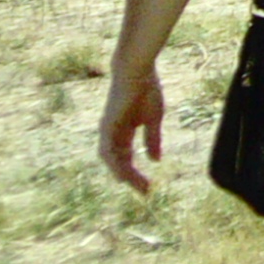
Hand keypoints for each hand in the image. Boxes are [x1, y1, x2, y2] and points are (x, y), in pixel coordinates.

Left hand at [99, 62, 164, 192]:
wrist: (136, 71)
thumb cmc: (146, 90)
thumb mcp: (153, 119)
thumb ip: (153, 139)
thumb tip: (154, 160)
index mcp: (123, 132)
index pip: (127, 158)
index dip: (137, 173)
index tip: (149, 186)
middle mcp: (112, 134)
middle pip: (119, 163)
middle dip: (132, 178)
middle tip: (146, 191)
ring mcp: (108, 131)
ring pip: (112, 160)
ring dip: (124, 175)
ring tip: (140, 186)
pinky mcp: (108, 126)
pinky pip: (109, 150)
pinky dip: (116, 164)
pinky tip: (125, 174)